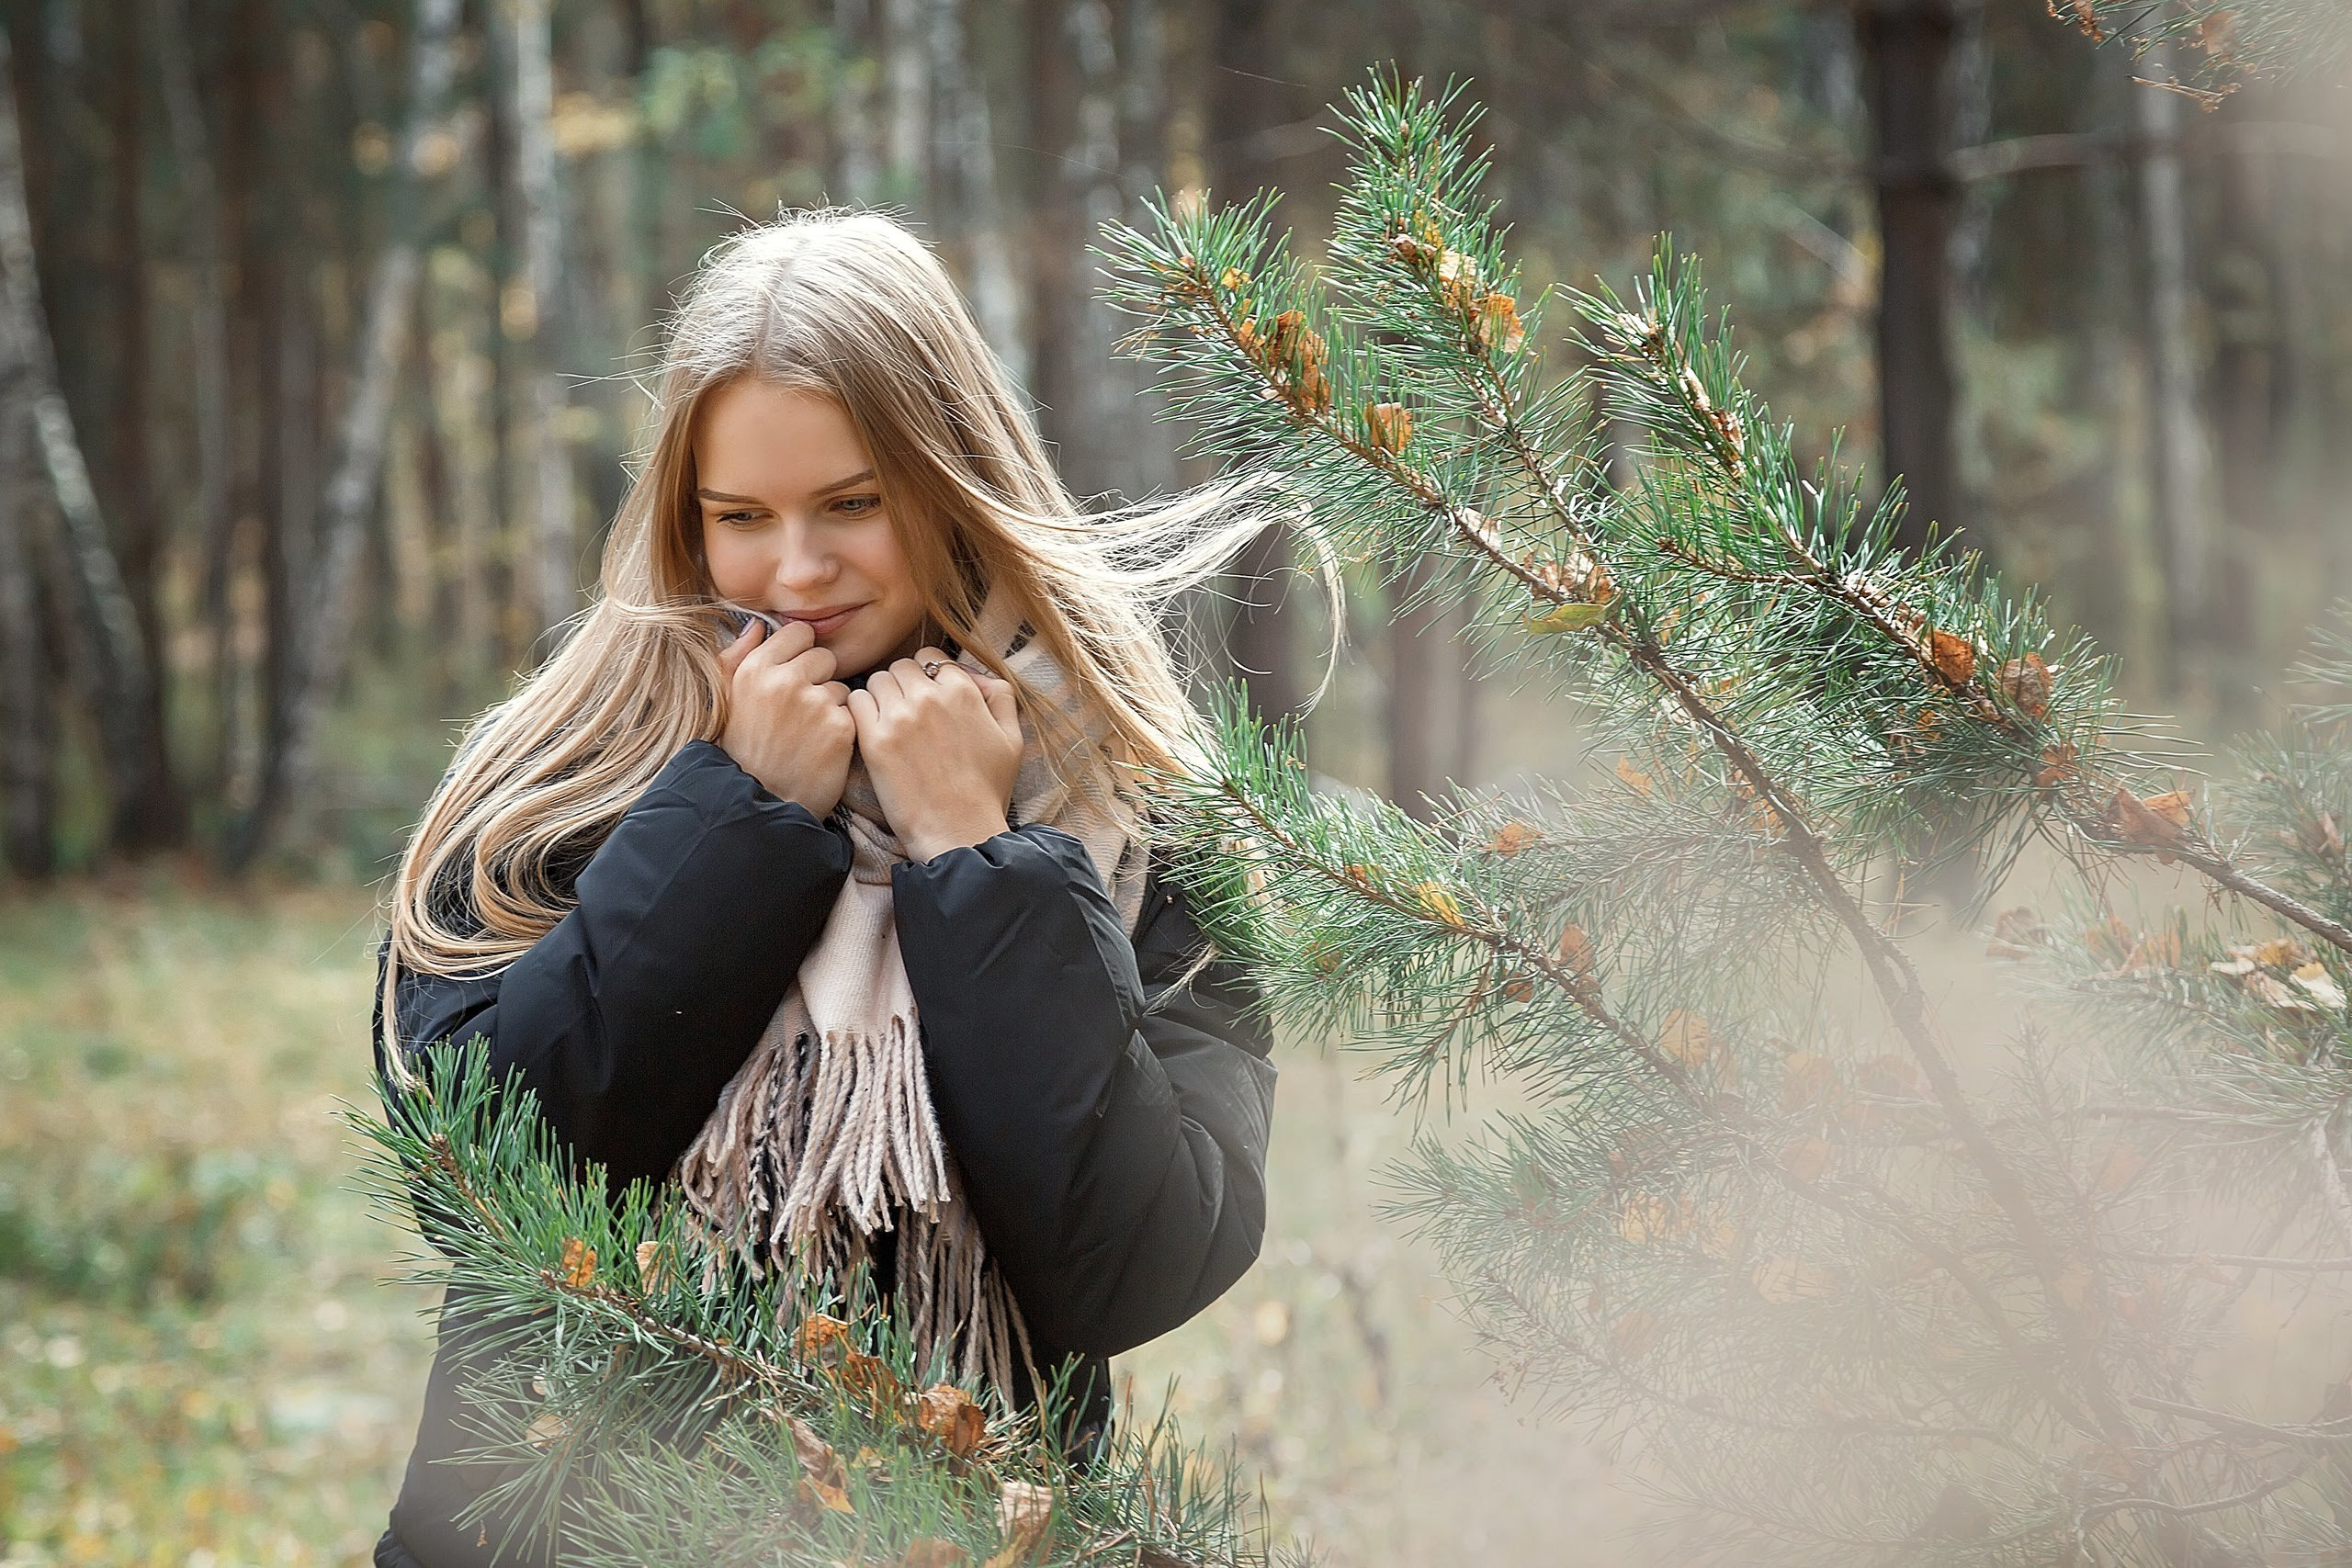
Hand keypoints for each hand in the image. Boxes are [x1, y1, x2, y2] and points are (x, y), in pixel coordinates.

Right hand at [715, 617, 855, 815]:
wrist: (761, 804)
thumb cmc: (743, 751)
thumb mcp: (726, 700)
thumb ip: (737, 656)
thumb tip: (756, 625)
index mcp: (755, 668)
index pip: (798, 633)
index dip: (800, 654)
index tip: (793, 678)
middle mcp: (784, 680)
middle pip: (824, 657)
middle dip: (818, 680)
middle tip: (800, 714)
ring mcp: (815, 702)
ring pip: (840, 687)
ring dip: (831, 707)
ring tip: (808, 735)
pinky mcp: (840, 727)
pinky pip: (852, 713)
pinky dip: (842, 730)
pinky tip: (821, 749)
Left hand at [848, 649, 1023, 859]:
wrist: (959, 831)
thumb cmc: (987, 790)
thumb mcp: (1012, 739)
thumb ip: (1001, 697)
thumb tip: (978, 676)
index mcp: (963, 692)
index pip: (932, 658)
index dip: (928, 675)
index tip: (926, 695)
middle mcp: (929, 697)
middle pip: (901, 666)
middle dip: (903, 684)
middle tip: (906, 711)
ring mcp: (899, 717)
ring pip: (877, 680)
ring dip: (881, 696)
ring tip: (888, 721)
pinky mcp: (875, 740)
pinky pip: (855, 702)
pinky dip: (860, 711)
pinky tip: (871, 730)